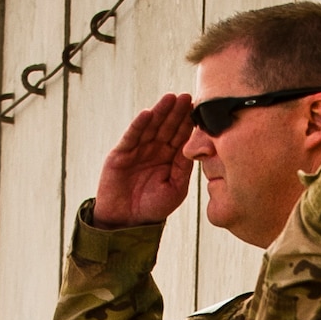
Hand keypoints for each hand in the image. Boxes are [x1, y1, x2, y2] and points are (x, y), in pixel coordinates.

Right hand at [93, 94, 194, 226]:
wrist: (127, 223)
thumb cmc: (153, 208)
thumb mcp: (176, 189)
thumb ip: (184, 168)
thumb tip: (195, 148)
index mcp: (170, 157)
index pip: (181, 136)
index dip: (189, 122)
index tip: (200, 108)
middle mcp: (155, 150)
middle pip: (168, 126)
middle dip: (177, 112)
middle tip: (187, 96)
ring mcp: (138, 149)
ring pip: (151, 127)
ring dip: (160, 112)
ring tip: (170, 98)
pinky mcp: (121, 153)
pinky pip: (131, 136)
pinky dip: (139, 125)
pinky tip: (148, 114)